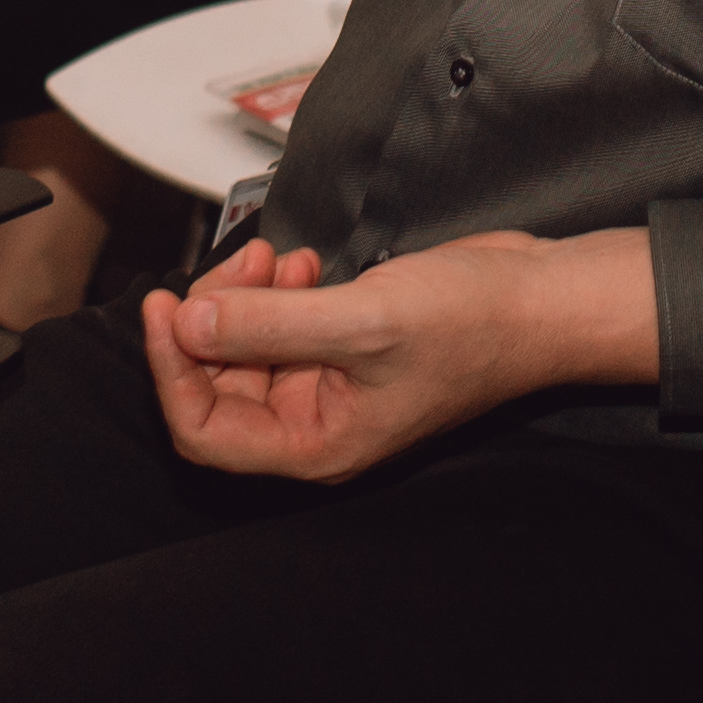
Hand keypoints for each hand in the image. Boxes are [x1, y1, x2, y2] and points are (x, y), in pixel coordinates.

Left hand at [138, 226, 656, 483]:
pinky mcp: (344, 346)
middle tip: (241, 264)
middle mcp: (317, 423)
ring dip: (245, 297)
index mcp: (317, 445)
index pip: (205, 431)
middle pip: (218, 383)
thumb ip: (267, 325)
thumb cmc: (473, 325)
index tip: (164, 307)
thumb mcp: (359, 320)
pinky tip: (299, 263)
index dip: (172, 369)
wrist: (537, 298)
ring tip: (275, 256)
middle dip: (214, 318)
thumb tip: (187, 326)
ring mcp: (331, 384)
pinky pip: (281, 324)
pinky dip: (276, 291)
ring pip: (246, 347)